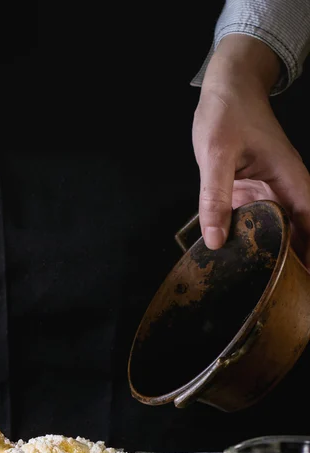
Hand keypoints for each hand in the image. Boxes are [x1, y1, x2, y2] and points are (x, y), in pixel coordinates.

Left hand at [193, 34, 309, 268]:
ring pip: (279, 231)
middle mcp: (284, 190)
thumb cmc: (228, 114)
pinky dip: (254, 239)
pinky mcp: (252, 192)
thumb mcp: (216, 155)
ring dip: (276, 255)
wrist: (227, 89)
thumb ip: (215, 196)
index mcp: (289, 182)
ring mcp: (269, 192)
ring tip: (266, 288)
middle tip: (284, 298)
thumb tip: (216, 240)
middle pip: (299, 234)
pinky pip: (258, 221)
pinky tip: (241, 257)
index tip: (307, 287)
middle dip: (296, 264)